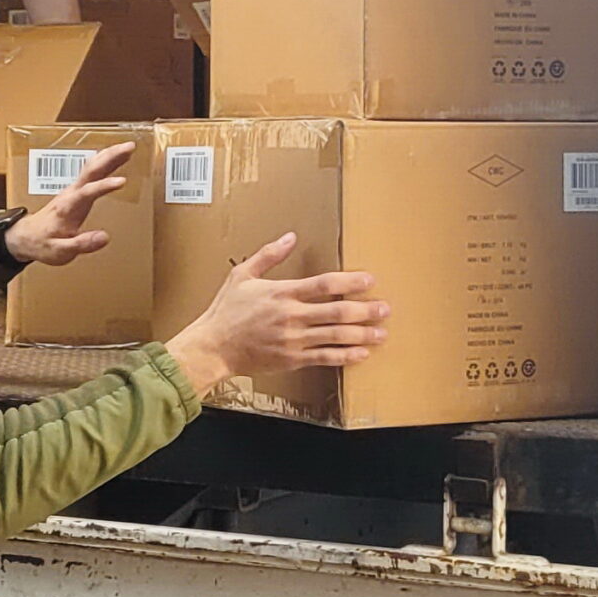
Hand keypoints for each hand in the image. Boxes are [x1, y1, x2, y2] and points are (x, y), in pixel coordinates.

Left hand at [3, 143, 133, 265]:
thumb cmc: (43, 244)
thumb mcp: (60, 252)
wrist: (26, 236)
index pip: (87, 193)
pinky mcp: (76, 190)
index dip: (104, 186)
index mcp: (68, 208)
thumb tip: (104, 237)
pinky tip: (114, 155)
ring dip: (110, 155)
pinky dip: (104, 160)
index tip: (122, 181)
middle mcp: (71, 194)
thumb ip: (81, 244)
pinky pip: (91, 171)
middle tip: (129, 147)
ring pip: (92, 167)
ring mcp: (73, 190)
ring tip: (128, 146)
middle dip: (110, 157)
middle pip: (91, 171)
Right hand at [163, 232, 387, 397]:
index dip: (350, 281)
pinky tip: (361, 353)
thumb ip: (268, 255)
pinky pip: (324, 358)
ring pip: (335, 335)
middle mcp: (291, 316)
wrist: (212, 348)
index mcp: (282, 293)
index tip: (369, 280)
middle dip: (365, 310)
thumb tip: (290, 237)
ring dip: (362, 334)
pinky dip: (345, 356)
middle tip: (385, 308)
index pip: (324, 284)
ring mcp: (293, 340)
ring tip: (381, 332)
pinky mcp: (291, 359)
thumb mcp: (241, 275)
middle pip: (337, 311)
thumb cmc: (225, 312)